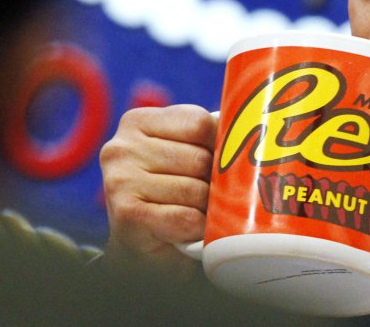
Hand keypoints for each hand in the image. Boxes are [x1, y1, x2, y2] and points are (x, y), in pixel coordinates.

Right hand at [99, 104, 215, 277]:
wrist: (139, 248)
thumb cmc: (169, 194)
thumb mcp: (182, 154)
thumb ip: (205, 140)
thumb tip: (249, 139)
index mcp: (138, 121)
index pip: (200, 123)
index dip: (221, 146)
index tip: (222, 162)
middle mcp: (123, 147)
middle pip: (199, 158)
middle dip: (215, 181)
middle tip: (212, 195)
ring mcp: (120, 180)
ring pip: (195, 189)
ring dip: (207, 207)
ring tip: (200, 212)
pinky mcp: (127, 214)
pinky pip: (185, 217)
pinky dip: (197, 226)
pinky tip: (192, 229)